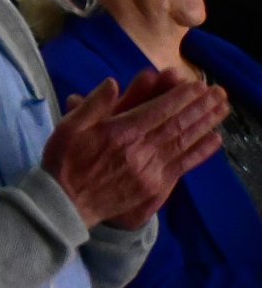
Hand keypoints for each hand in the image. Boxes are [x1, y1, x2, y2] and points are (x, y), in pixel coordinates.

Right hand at [43, 69, 228, 227]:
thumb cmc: (64, 161)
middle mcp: (139, 151)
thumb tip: (113, 83)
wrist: (67, 204)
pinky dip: (200, 152)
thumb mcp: (68, 127)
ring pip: (183, 142)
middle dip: (199, 106)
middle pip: (176, 124)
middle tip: (218, 92)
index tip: (197, 85)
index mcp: (119, 133)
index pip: (157, 111)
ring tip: (221, 109)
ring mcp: (150, 171)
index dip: (179, 97)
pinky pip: (183, 166)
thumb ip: (93, 105)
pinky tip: (214, 140)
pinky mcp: (155, 187)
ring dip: (205, 124)